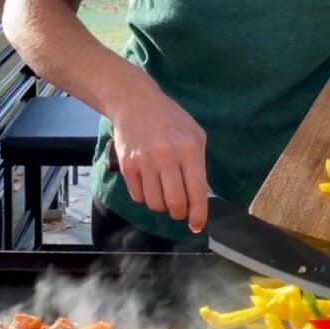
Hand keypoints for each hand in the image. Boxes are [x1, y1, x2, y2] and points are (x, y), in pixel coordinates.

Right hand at [108, 76, 208, 232]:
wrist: (134, 102)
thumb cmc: (169, 118)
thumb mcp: (194, 134)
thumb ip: (200, 164)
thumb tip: (202, 195)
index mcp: (189, 149)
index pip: (197, 192)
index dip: (198, 215)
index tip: (197, 225)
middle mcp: (167, 157)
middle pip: (175, 204)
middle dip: (179, 213)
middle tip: (180, 209)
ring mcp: (145, 162)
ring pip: (155, 204)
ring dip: (161, 205)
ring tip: (164, 193)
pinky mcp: (127, 165)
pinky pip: (138, 196)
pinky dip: (145, 197)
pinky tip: (149, 184)